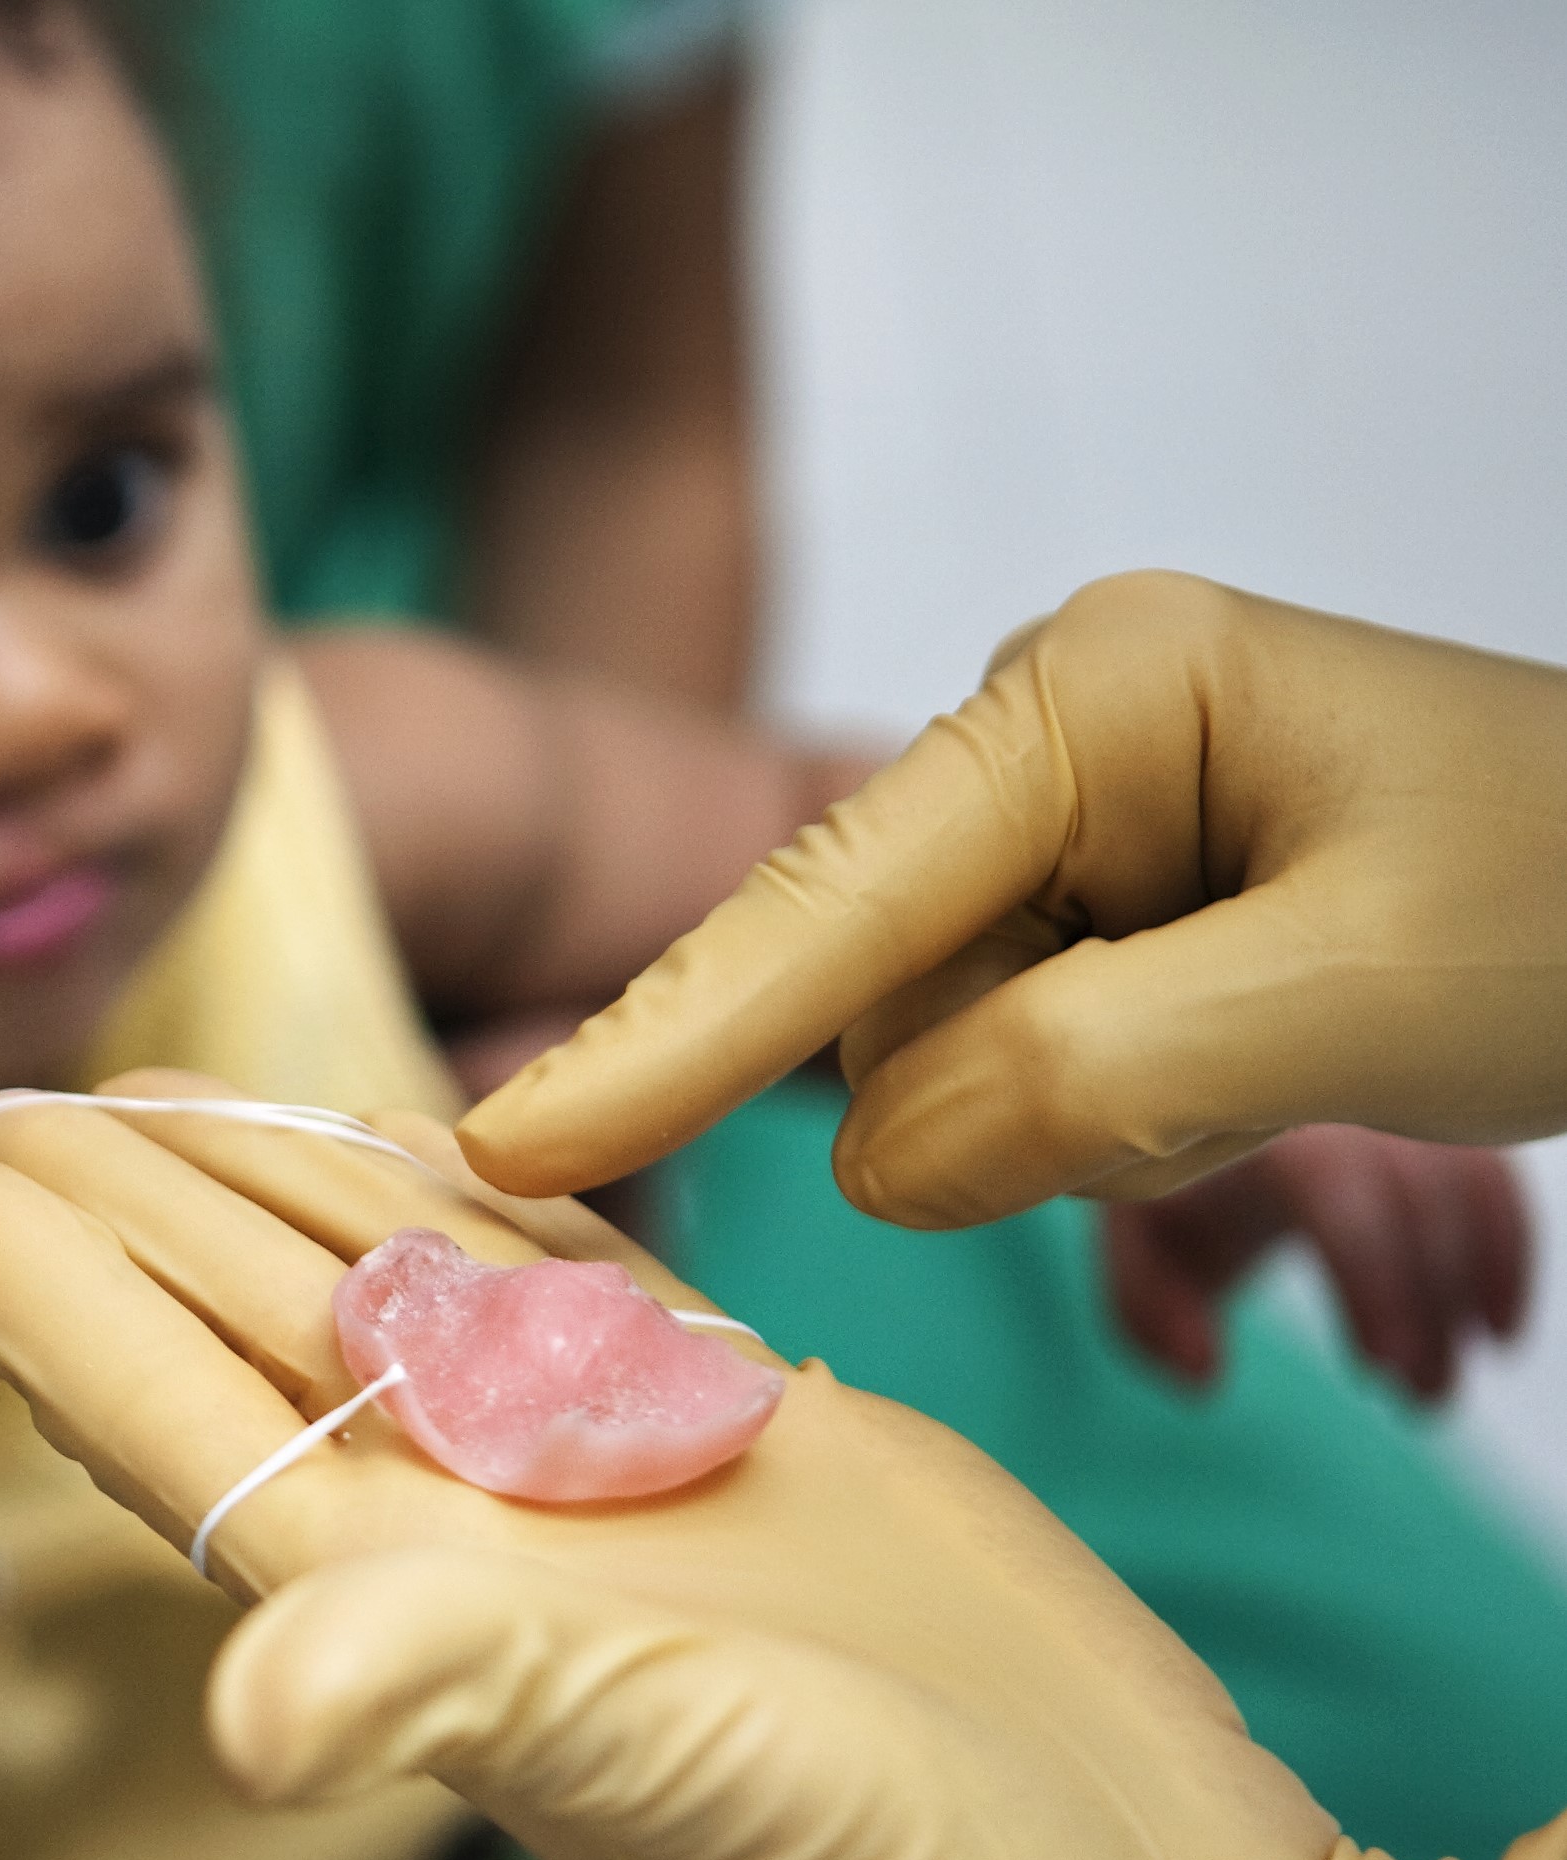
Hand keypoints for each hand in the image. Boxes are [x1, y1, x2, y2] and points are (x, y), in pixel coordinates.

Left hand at [0, 1075, 1566, 1859]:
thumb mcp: (671, 1768)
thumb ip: (455, 1691)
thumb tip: (242, 1717)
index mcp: (404, 1595)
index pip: (161, 1412)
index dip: (34, 1295)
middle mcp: (467, 1524)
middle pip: (234, 1323)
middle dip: (107, 1209)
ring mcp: (591, 1474)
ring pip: (375, 1284)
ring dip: (253, 1188)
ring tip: (135, 1095)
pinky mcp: (730, 1431)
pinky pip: (556, 1281)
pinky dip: (472, 1205)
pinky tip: (409, 1138)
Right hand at [459, 573, 1566, 1225]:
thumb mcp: (1354, 1000)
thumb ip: (1086, 1081)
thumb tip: (880, 1163)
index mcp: (1089, 696)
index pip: (828, 907)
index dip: (665, 1046)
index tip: (505, 1156)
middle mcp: (1056, 734)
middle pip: (898, 1001)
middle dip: (1030, 1108)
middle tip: (1266, 1104)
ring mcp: (1089, 818)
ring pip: (968, 1055)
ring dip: (1107, 1130)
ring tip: (1311, 1091)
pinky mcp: (1128, 903)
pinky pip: (1043, 1064)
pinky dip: (1133, 1127)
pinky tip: (1270, 1100)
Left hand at [1105, 1125, 1531, 1400]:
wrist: (1191, 1112)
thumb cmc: (1170, 1194)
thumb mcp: (1139, 1252)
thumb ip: (1150, 1315)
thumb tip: (1203, 1373)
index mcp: (1261, 1134)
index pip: (1341, 1204)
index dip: (1373, 1286)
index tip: (1382, 1367)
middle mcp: (1336, 1109)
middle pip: (1417, 1203)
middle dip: (1431, 1308)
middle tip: (1425, 1399)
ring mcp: (1390, 1111)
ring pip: (1468, 1189)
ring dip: (1480, 1285)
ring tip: (1456, 1376)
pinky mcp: (1429, 1127)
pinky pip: (1491, 1181)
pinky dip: (1508, 1249)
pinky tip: (1496, 1329)